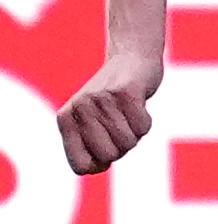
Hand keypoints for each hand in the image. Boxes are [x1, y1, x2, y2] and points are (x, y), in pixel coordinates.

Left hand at [57, 49, 165, 174]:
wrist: (132, 56)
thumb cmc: (113, 98)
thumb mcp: (91, 121)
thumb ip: (89, 146)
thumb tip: (99, 166)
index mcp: (65, 119)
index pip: (81, 166)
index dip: (100, 164)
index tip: (107, 148)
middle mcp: (79, 108)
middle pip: (109, 155)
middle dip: (122, 147)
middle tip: (121, 128)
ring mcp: (102, 99)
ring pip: (128, 142)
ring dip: (136, 134)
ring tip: (129, 115)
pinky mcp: (126, 91)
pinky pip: (143, 127)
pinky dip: (146, 122)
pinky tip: (140, 105)